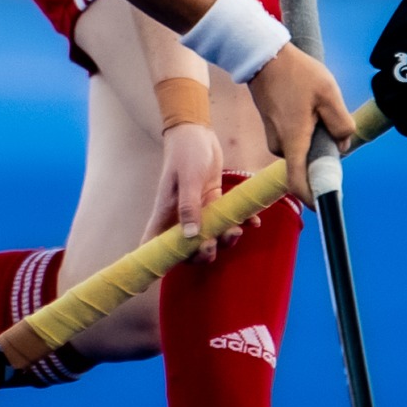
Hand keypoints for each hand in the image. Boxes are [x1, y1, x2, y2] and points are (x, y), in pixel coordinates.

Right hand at [146, 121, 234, 261]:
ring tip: (237, 230)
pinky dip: (241, 223)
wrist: (197, 132)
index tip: (162, 274)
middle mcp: (180, 217)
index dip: (156, 263)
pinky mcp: (213, 203)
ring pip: (210, 238)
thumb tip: (191, 236)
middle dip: (203, 253)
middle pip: (187, 249)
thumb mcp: (189, 178)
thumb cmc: (186, 153)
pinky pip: (226, 221)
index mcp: (165, 214)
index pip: (154, 245)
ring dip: (225, 240)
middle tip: (215, 244)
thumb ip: (189, 206)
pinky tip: (252, 221)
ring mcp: (198, 211)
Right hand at [245, 43, 355, 206]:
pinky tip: (308, 105)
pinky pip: (294, 139)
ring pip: (301, 149)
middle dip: (322, 153)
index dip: (312, 198)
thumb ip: (341, 123)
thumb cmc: (296, 73)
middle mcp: (280, 144)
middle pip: (306, 164)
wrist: (263, 56)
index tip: (325, 204)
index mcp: (293, 140)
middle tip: (332, 127)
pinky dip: (306, 130)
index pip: (298, 182)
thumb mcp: (328, 94)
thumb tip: (344, 144)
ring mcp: (273, 136)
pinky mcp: (272, 128)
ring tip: (318, 107)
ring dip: (315, 138)